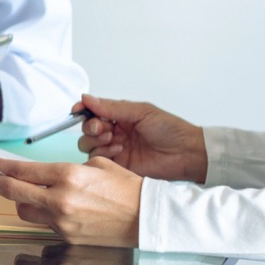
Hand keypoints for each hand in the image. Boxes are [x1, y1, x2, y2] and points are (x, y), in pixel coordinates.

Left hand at [0, 156, 143, 246]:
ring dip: (20, 201)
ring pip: (24, 211)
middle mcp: (60, 199)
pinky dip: (42, 216)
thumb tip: (41, 173)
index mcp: (67, 175)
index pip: (21, 170)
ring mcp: (62, 222)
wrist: (148, 218)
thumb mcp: (96, 165)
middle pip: (13, 192)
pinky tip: (48, 209)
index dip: (0, 167)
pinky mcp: (67, 238)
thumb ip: (64, 169)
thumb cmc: (127, 188)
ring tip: (24, 193)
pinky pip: (43, 225)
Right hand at [75, 95, 206, 182]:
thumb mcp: (141, 112)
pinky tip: (118, 150)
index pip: (93, 112)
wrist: (186, 154)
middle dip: (91, 126)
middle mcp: (115, 132)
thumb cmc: (170, 130)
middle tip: (103, 128)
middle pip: (87, 129)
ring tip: (114, 139)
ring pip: (88, 144)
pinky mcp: (117, 166)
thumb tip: (86, 98)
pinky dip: (103, 153)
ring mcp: (115, 149)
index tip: (78, 111)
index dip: (83, 111)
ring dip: (96, 140)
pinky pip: (97, 160)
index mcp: (120, 117)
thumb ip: (112, 107)